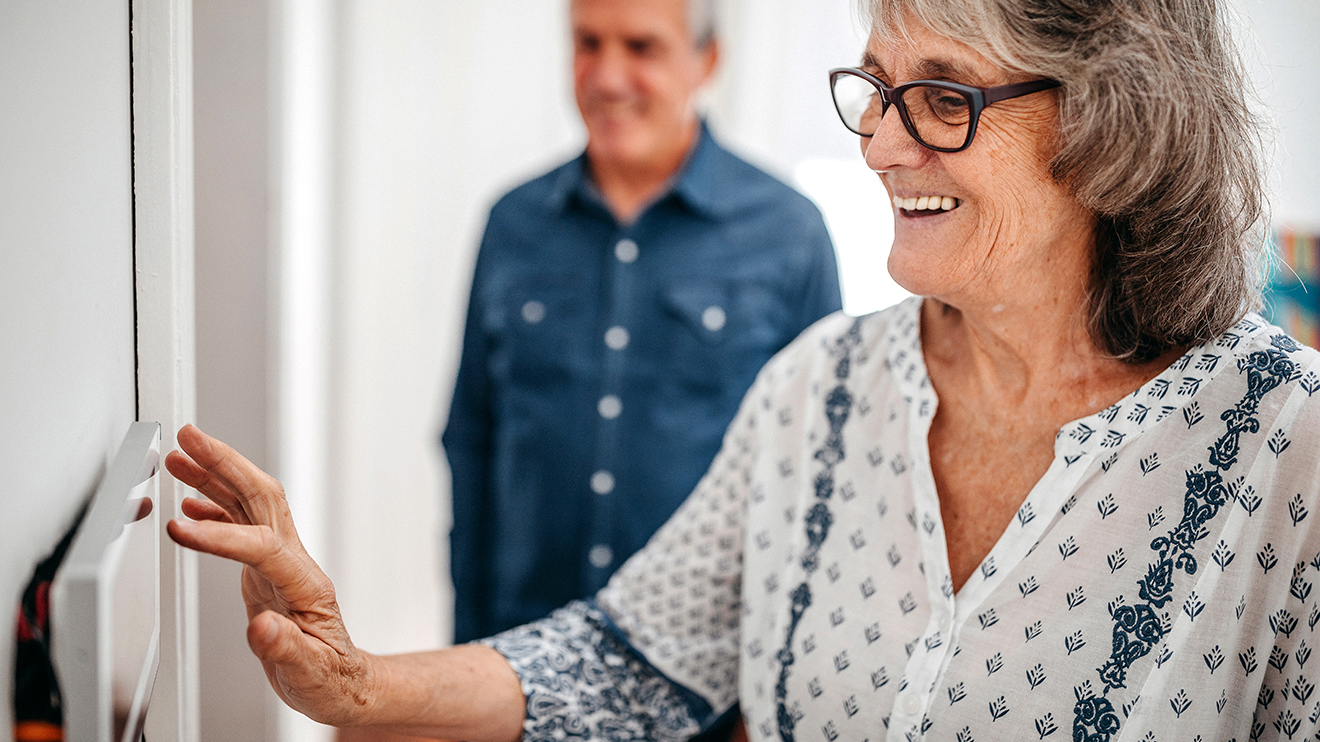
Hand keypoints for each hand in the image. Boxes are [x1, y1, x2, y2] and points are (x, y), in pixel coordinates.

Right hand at [165, 424, 375, 725]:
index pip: (262, 545)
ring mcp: (281, 562)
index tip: (180, 527)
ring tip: (180, 455)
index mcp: (305, 584)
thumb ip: (287, 649)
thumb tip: (264, 629)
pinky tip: (191, 501)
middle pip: (261, 498)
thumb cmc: (330, 679)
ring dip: (215, 475)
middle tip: (190, 437)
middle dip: (225, 464)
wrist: (341, 682)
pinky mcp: (267, 569)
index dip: (221, 535)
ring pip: (249, 503)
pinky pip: (241, 525)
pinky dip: (214, 508)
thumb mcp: (311, 672)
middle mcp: (294, 563)